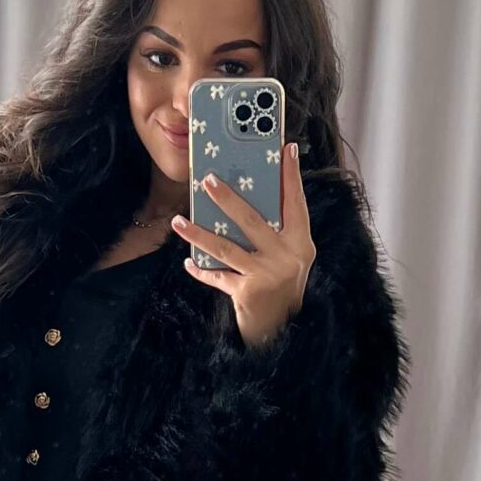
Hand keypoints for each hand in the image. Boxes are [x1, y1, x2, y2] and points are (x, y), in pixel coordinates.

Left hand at [171, 142, 314, 346]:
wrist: (282, 331)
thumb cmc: (281, 287)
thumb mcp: (288, 258)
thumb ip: (276, 233)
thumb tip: (245, 201)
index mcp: (301, 243)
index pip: (296, 203)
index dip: (292, 176)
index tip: (287, 150)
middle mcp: (288, 256)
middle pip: (252, 220)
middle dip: (228, 199)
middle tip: (209, 180)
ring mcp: (267, 274)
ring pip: (226, 248)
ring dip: (198, 234)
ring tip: (179, 222)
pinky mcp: (249, 292)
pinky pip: (218, 277)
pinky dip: (202, 270)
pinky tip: (188, 262)